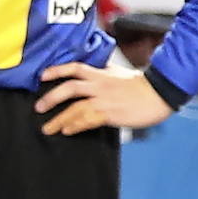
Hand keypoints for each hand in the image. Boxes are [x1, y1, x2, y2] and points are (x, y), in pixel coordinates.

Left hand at [36, 64, 172, 134]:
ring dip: (59, 118)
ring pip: (75, 107)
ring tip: (48, 128)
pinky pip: (88, 120)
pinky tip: (67, 130)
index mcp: (101, 74)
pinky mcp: (110, 113)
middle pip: (70, 87)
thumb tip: (93, 74)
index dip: (57, 70)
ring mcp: (104, 99)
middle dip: (51, 97)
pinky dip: (75, 125)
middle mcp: (100, 85)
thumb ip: (105, 74)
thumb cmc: (142, 85)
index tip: (43, 76)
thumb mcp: (120, 74)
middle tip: (38, 107)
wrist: (159, 93)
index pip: (75, 67)